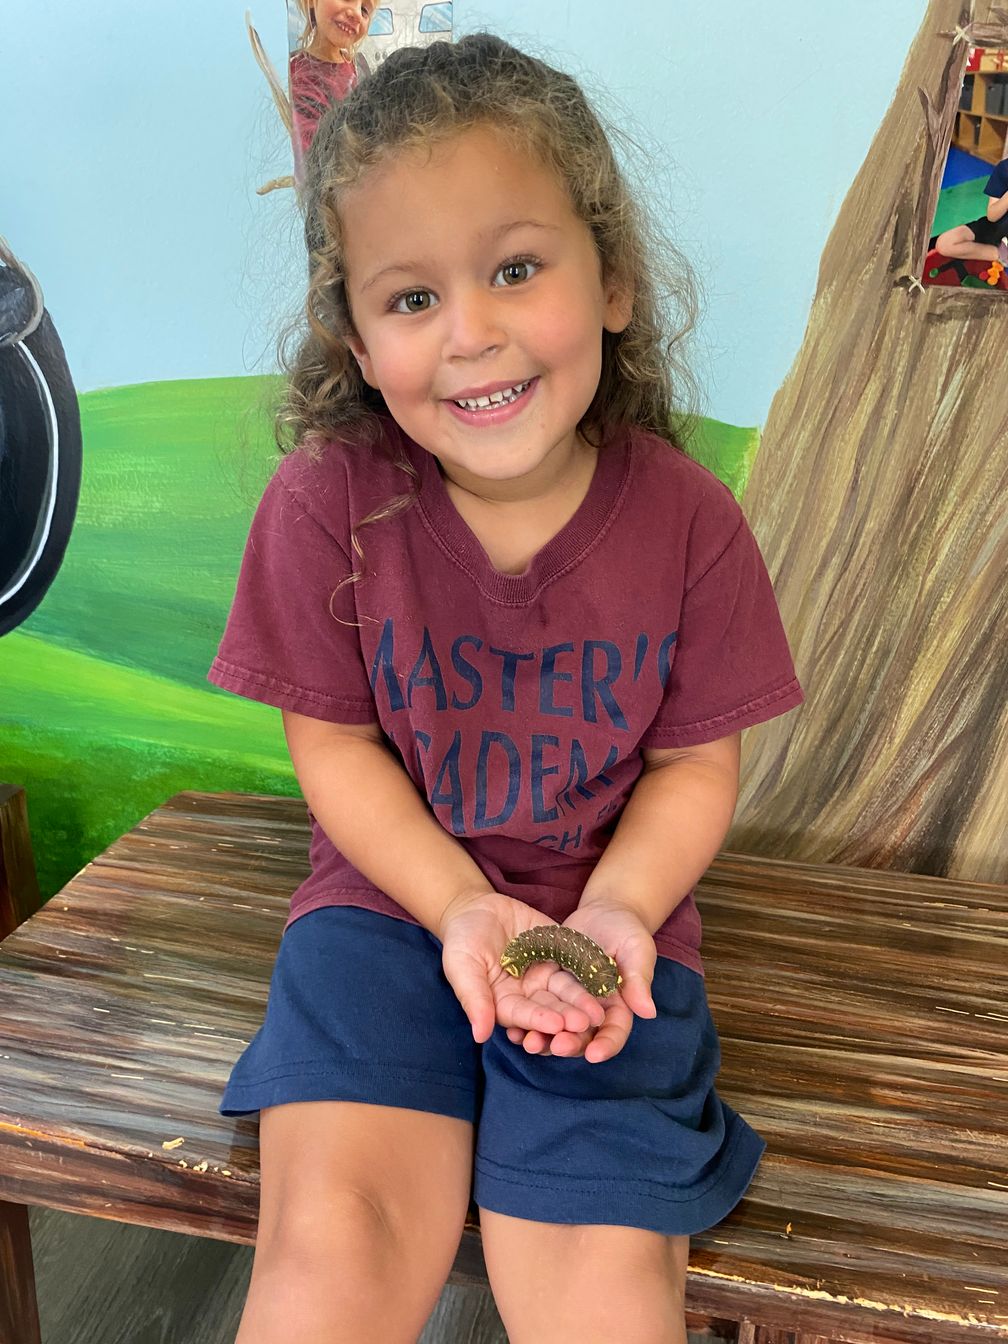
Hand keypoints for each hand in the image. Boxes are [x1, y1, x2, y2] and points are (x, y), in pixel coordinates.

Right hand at [438, 890, 606, 1044]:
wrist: (475, 907)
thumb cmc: (462, 940)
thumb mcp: (461, 966)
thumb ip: (473, 998)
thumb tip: (479, 1035)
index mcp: (504, 1002)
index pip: (523, 1015)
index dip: (540, 1020)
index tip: (556, 1025)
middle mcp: (528, 993)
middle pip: (551, 1006)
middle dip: (568, 1015)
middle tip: (587, 1022)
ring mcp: (545, 972)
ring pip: (566, 989)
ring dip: (582, 999)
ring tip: (599, 1010)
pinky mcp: (558, 952)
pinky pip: (574, 961)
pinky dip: (588, 970)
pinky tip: (603, 976)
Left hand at [504, 898, 657, 1062]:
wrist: (603, 911)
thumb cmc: (627, 930)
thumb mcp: (636, 949)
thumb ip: (639, 979)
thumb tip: (647, 1012)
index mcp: (618, 1006)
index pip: (614, 1031)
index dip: (606, 1044)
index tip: (593, 1055)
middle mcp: (593, 1009)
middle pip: (582, 1035)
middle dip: (569, 1043)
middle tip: (556, 1046)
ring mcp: (569, 1000)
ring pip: (557, 1026)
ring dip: (544, 1037)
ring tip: (528, 1041)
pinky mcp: (549, 988)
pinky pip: (538, 1007)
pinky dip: (527, 1019)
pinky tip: (512, 1026)